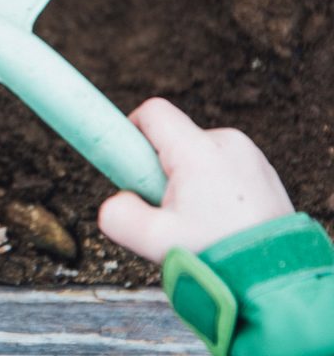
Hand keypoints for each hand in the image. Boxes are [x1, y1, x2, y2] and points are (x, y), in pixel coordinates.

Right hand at [98, 97, 293, 262]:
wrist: (276, 278)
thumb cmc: (219, 257)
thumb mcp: (153, 241)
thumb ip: (118, 215)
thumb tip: (115, 202)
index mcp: (198, 151)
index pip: (153, 113)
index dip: (131, 130)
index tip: (128, 163)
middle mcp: (227, 142)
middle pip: (174, 137)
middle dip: (160, 168)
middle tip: (166, 208)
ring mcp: (249, 155)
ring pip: (198, 153)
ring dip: (188, 179)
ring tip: (197, 220)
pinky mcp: (263, 170)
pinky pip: (222, 165)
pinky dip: (212, 186)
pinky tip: (219, 220)